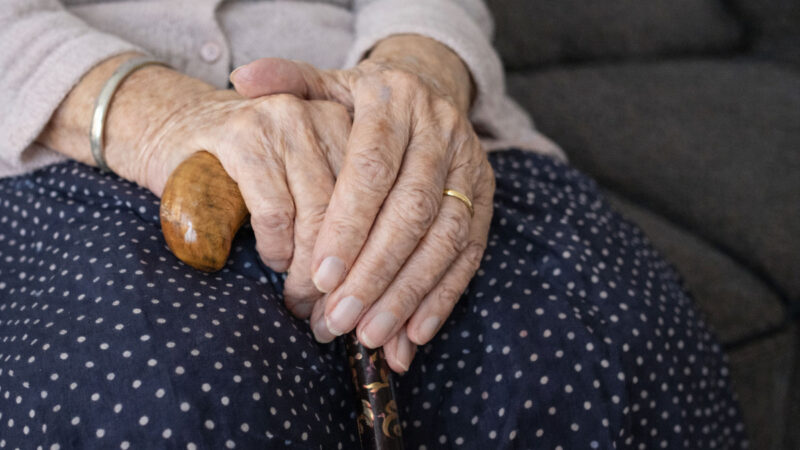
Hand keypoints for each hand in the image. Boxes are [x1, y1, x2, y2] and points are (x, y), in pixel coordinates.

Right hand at [138, 91, 354, 313]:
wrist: (173, 125)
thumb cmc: (251, 166)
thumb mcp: (304, 178)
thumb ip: (340, 207)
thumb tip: (373, 282)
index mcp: (352, 124)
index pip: (380, 200)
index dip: (372, 257)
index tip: (360, 298)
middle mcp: (325, 114)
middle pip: (353, 209)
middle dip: (342, 272)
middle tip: (328, 312)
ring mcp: (284, 120)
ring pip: (318, 214)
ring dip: (309, 270)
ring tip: (300, 297)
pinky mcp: (243, 136)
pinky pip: (276, 211)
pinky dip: (277, 247)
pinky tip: (273, 260)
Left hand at [231, 35, 495, 372]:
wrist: (428, 89)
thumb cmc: (362, 100)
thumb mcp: (327, 83)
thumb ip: (288, 81)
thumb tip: (241, 78)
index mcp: (395, 101)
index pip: (371, 168)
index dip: (347, 225)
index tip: (318, 276)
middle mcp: (440, 130)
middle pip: (411, 210)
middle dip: (374, 272)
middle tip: (337, 320)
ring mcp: (469, 165)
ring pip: (444, 238)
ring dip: (407, 293)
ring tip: (369, 336)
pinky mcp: (485, 196)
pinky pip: (470, 252)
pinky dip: (443, 296)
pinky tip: (413, 333)